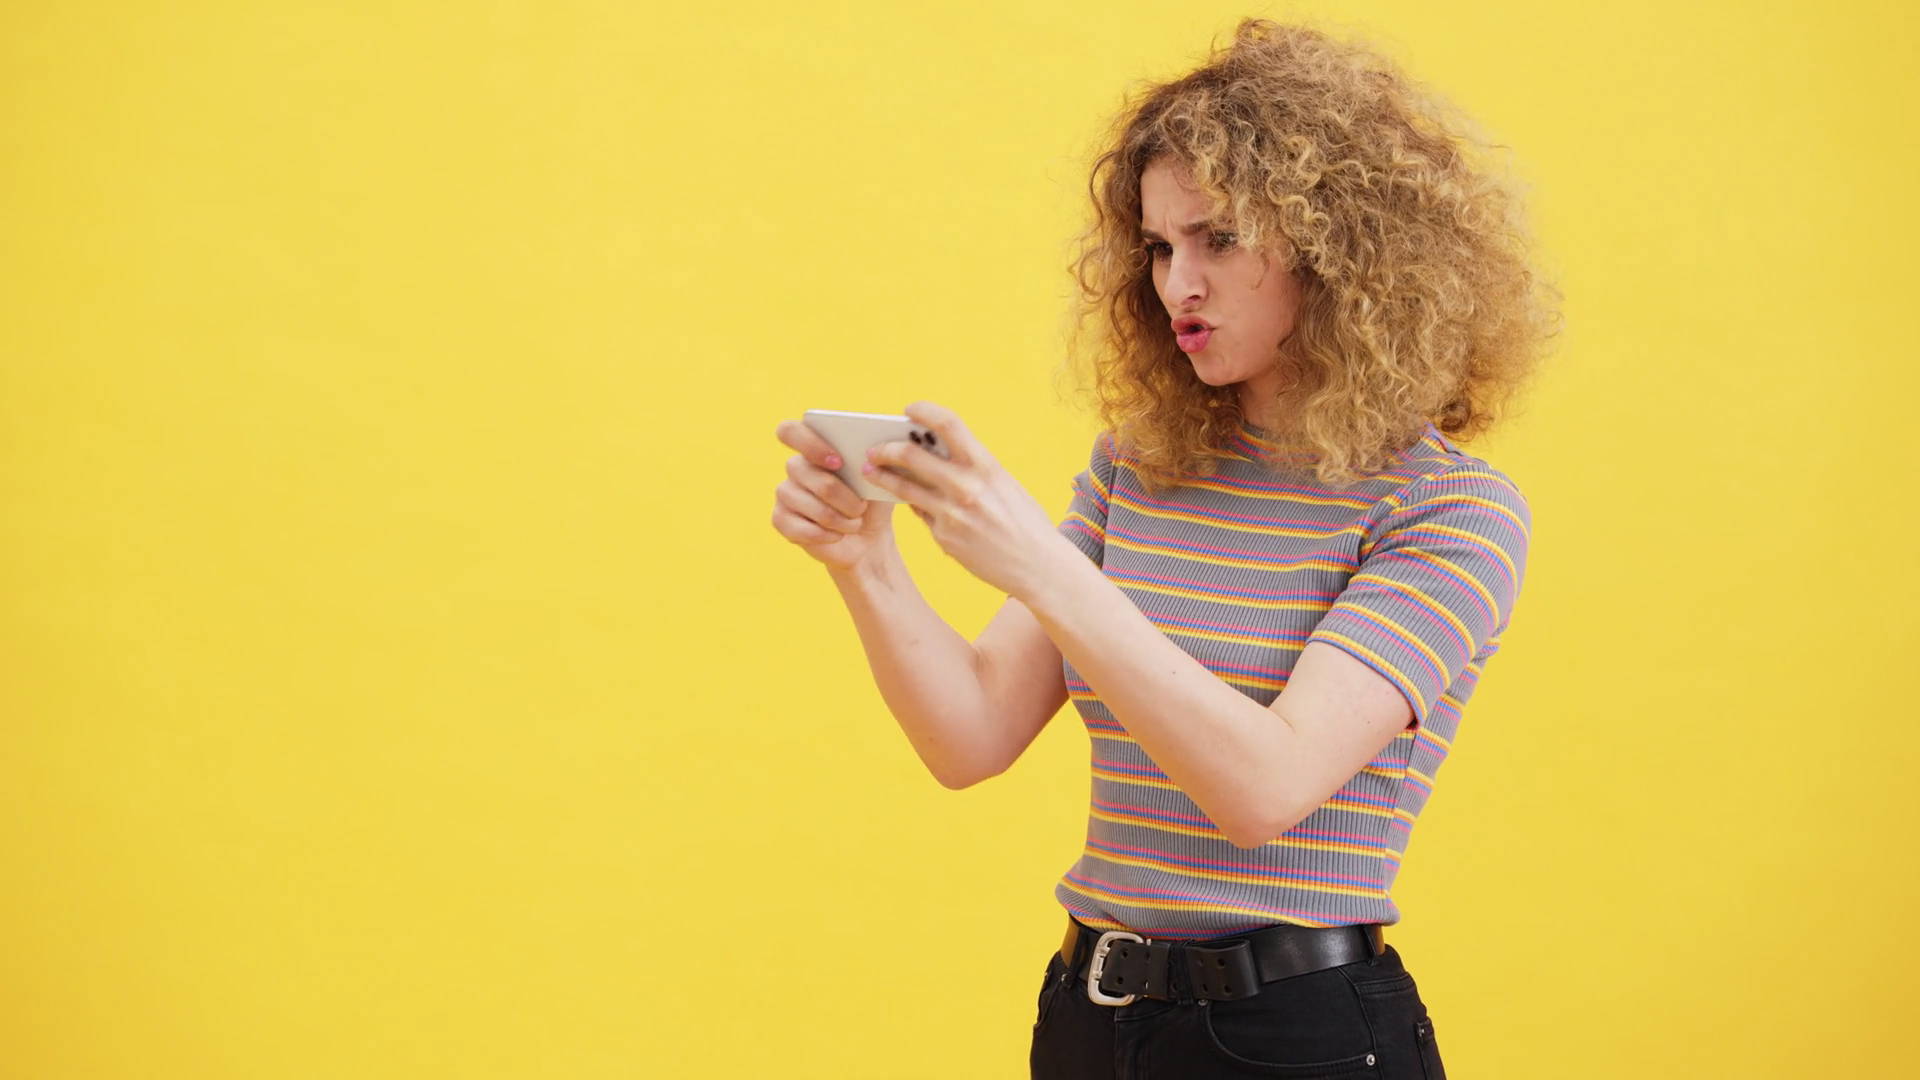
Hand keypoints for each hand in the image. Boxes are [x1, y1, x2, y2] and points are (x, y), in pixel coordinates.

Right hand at [771, 417, 897, 572]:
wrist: (869, 537)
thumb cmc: (874, 501)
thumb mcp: (881, 478)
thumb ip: (873, 459)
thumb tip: (872, 453)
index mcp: (815, 446)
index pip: (790, 432)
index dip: (809, 444)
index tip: (838, 462)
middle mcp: (795, 467)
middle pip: (803, 470)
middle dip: (840, 494)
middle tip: (861, 508)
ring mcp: (785, 493)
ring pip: (806, 502)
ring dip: (838, 519)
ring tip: (854, 524)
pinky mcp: (781, 519)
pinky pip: (797, 527)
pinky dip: (825, 535)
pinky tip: (837, 536)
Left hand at [861, 402, 1071, 597]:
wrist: (1038, 566)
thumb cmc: (1026, 523)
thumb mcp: (1005, 486)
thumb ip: (974, 470)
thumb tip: (938, 454)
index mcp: (986, 466)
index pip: (948, 423)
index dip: (924, 410)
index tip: (909, 410)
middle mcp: (966, 486)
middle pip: (911, 455)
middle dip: (886, 449)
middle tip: (874, 448)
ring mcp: (952, 514)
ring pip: (903, 488)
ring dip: (882, 476)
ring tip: (871, 470)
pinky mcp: (944, 538)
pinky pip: (920, 514)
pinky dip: (912, 505)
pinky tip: (907, 501)